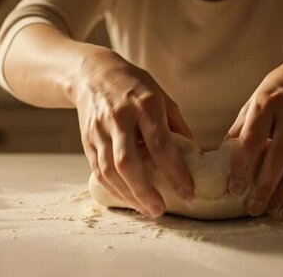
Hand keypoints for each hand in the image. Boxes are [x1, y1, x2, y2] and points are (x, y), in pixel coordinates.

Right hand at [73, 50, 194, 217]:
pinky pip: (98, 171)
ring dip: (129, 195)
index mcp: (144, 104)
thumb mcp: (161, 96)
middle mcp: (119, 117)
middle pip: (128, 162)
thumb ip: (177, 125)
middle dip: (145, 190)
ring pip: (110, 170)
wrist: (92, 73)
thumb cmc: (134, 85)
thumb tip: (196, 155)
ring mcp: (100, 130)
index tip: (188, 190)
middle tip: (161, 209)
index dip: (174, 170)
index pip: (160, 143)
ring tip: (148, 209)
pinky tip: (129, 199)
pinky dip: (114, 189)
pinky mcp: (87, 140)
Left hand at [226, 45, 282, 215]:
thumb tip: (222, 157)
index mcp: (268, 103)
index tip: (235, 189)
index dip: (242, 167)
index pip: (252, 140)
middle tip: (253, 208)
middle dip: (265, 187)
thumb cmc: (281, 88)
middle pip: (279, 157)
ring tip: (274, 208)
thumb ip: (242, 127)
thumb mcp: (257, 99)